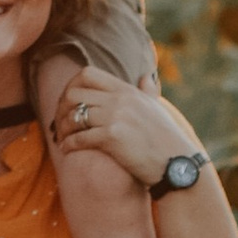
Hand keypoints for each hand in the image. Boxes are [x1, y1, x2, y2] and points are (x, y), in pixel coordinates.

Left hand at [48, 74, 197, 188]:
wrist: (177, 164)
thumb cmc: (167, 139)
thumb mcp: (157, 108)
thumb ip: (148, 91)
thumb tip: (146, 76)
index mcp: (127, 90)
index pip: (88, 74)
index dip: (71, 86)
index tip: (68, 102)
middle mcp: (120, 100)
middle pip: (74, 93)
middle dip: (62, 108)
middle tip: (60, 121)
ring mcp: (116, 117)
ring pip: (74, 116)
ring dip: (63, 128)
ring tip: (61, 137)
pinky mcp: (113, 137)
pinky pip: (80, 137)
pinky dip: (68, 144)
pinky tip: (66, 149)